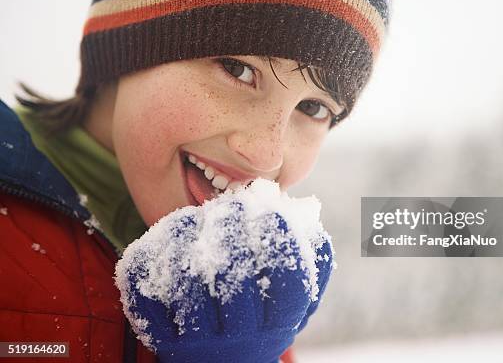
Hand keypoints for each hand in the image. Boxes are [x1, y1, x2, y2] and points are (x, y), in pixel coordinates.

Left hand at [116, 200, 333, 362]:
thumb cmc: (265, 315)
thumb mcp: (296, 297)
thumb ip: (310, 260)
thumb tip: (307, 212)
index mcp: (277, 325)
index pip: (286, 284)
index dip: (280, 241)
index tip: (271, 209)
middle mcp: (239, 341)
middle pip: (234, 284)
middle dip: (231, 235)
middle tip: (230, 204)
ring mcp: (197, 343)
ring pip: (187, 292)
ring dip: (188, 245)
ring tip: (194, 216)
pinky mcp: (161, 340)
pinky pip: (147, 301)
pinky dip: (150, 265)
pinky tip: (162, 237)